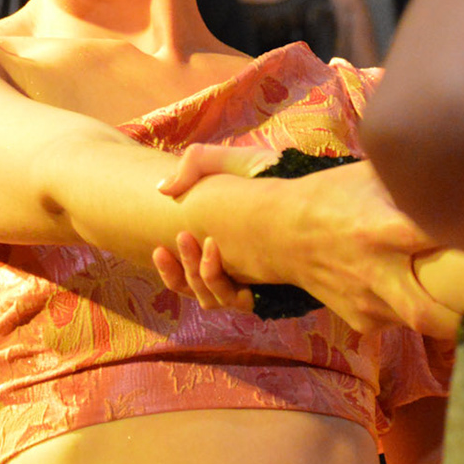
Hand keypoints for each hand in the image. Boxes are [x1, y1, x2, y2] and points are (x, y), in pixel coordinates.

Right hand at [152, 144, 274, 312]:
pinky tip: (215, 253)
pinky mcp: (269, 291)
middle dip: (180, 270)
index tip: (159, 250)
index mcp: (218, 251)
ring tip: (204, 244)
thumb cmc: (265, 173)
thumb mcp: (227, 161)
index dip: (169, 271)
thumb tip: (162, 190)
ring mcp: (250, 283)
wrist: (303, 183)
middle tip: (183, 236)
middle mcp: (233, 272)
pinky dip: (218, 283)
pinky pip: (235, 302)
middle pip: (193, 290)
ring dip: (197, 276)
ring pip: (210, 300)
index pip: (185, 277)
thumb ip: (193, 164)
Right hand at [198, 161, 461, 336]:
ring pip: (418, 322)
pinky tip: (424, 290)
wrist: (280, 234)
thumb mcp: (370, 175)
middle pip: (428, 313)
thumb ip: (412, 176)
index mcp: (380, 228)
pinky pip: (400, 322)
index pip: (435, 236)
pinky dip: (417, 310)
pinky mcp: (360, 322)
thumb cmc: (334, 195)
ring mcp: (366, 303)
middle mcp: (375, 271)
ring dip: (447, 311)